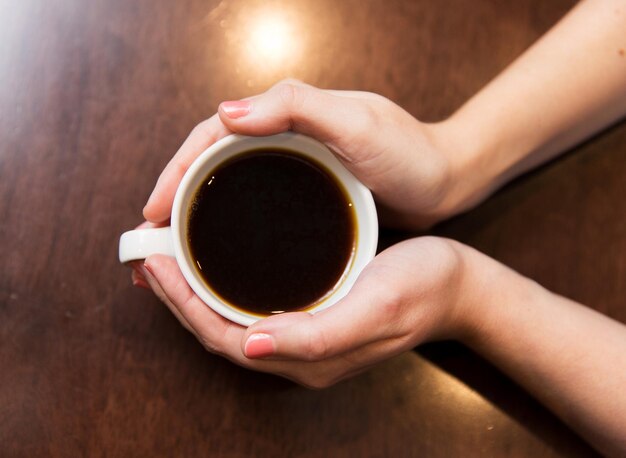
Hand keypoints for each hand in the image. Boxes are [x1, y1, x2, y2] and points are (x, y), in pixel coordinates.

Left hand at [134, 236, 479, 387]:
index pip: (223, 339)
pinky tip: (217, 262)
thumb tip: (250, 344)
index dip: (183, 306)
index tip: (155, 266)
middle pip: (218, 330)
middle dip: (178, 298)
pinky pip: (253, 304)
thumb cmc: (423, 289)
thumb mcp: (375, 306)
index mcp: (307, 357)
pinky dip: (224, 284)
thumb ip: (316, 336)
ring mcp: (305, 334)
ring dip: (196, 291)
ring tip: (170, 258)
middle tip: (149, 258)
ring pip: (232, 318)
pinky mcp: (313, 313)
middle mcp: (298, 352)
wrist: (459, 285)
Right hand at [143, 80, 469, 229]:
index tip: (153, 209)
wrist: (445, 180)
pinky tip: (225, 252)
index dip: (177, 170)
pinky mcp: (306, 196)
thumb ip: (295, 106)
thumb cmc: (409, 150)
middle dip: (177, 195)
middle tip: (152, 238)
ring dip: (199, 215)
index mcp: (284, 114)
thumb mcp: (356, 123)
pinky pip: (257, 207)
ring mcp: (293, 168)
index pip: (212, 136)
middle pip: (213, 163)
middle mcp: (282, 138)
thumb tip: (225, 112)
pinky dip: (233, 227)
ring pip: (231, 187)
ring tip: (176, 250)